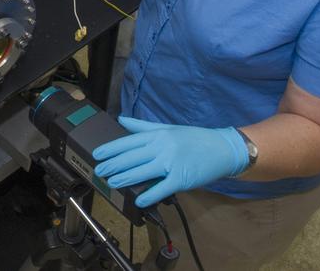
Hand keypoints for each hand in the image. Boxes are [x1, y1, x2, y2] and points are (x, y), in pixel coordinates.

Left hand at [93, 117, 248, 206]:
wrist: (222, 148)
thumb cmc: (194, 138)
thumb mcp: (168, 128)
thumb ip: (143, 126)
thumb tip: (121, 119)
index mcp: (157, 134)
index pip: (129, 141)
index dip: (111, 149)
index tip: (97, 154)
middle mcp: (162, 147)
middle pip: (132, 157)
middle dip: (113, 165)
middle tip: (99, 171)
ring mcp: (171, 163)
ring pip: (142, 171)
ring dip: (125, 178)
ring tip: (111, 182)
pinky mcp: (181, 178)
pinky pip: (162, 188)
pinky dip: (149, 194)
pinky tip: (138, 199)